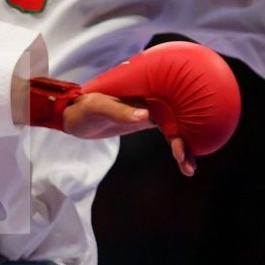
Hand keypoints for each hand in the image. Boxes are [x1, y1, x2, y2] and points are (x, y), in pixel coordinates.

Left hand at [63, 93, 194, 175]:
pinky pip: (166, 134)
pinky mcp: (143, 122)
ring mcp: (149, 113)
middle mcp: (152, 102)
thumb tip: (145, 115)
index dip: (179, 130)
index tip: (180, 149)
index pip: (171, 111)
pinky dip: (175, 148)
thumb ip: (120, 112)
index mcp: (146, 94)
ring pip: (175, 131)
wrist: (73, 113)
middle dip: (187, 143)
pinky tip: (182, 163)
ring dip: (184, 149)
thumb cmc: (85, 106)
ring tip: (190, 170)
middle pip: (178, 122)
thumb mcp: (99, 108)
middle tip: (190, 166)